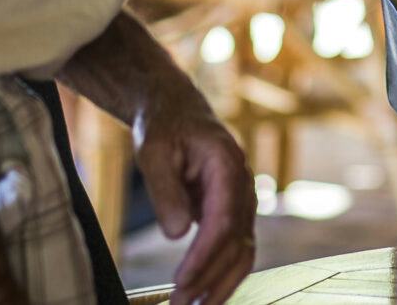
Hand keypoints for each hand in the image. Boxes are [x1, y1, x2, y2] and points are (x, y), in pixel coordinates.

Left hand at [136, 87, 257, 304]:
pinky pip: (235, 247)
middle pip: (237, 242)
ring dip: (221, 284)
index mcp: (227, 164)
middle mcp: (243, 184)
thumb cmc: (164, 127)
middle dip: (211, 279)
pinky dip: (222, 273)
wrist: (177, 111)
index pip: (223, 221)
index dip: (204, 257)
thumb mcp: (153, 151)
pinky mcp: (233, 211)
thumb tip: (177, 234)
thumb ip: (165, 191)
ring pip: (243, 250)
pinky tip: (203, 294)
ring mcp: (242, 199)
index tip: (181, 284)